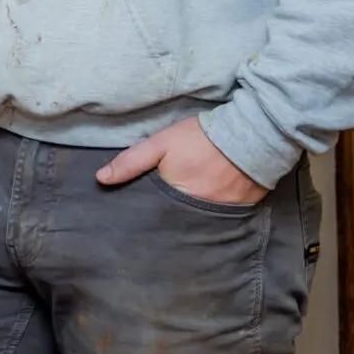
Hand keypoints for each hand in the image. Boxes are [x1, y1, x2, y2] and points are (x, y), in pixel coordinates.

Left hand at [97, 115, 267, 205]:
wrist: (252, 133)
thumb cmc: (202, 138)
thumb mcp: (161, 143)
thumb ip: (132, 161)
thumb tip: (101, 179)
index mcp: (178, 199)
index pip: (156, 215)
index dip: (147, 212)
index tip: (137, 211)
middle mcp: (200, 213)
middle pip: (177, 220)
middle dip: (168, 216)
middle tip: (162, 206)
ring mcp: (223, 214)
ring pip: (199, 219)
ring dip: (192, 213)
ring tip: (185, 203)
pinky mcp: (243, 210)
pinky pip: (222, 215)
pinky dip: (215, 209)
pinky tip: (211, 198)